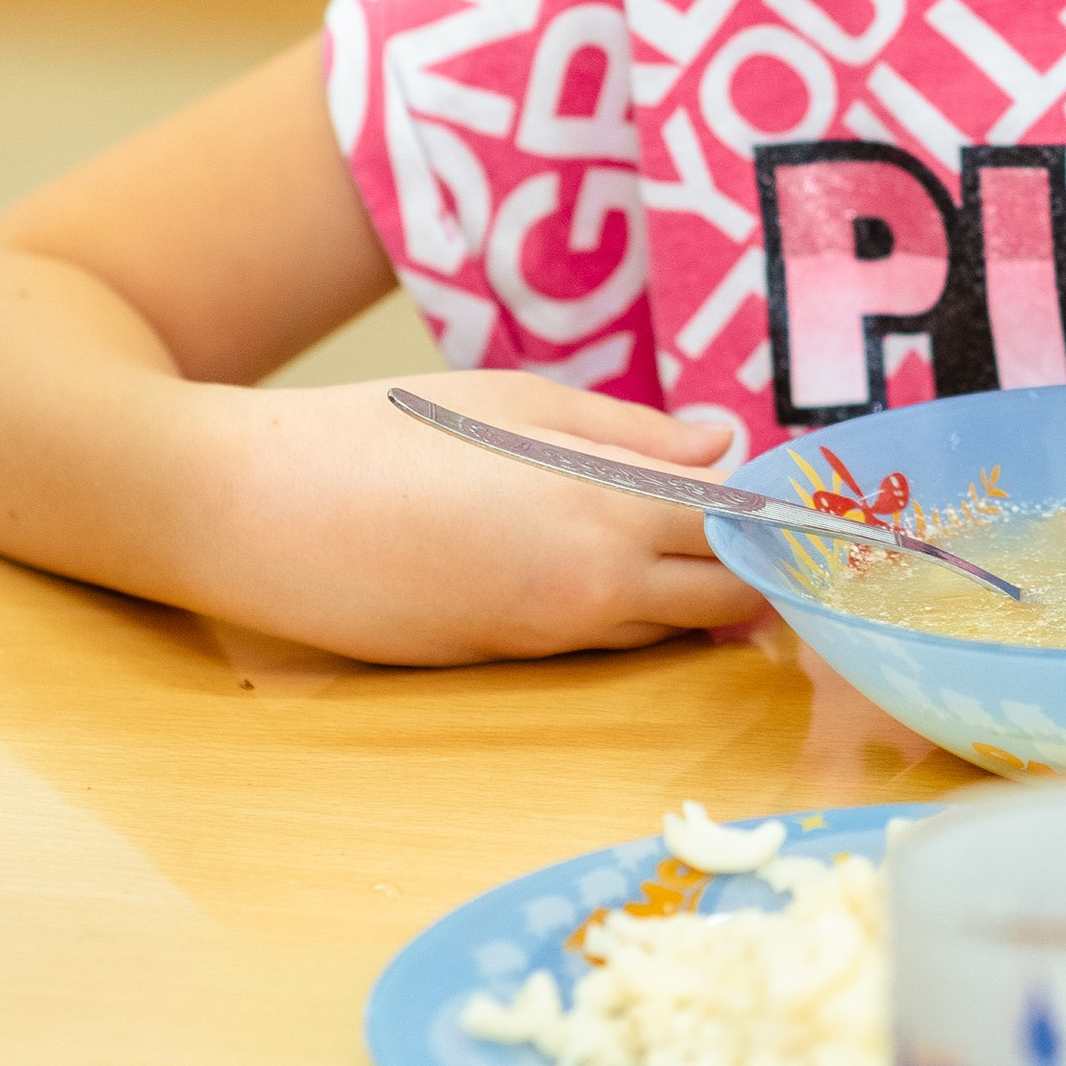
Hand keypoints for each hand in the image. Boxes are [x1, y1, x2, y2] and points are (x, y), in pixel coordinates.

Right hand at [209, 369, 767, 666]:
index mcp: (607, 511)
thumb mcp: (518, 402)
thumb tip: (726, 446)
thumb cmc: (383, 430)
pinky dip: (628, 610)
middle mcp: (592, 590)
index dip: (783, 513)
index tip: (808, 491)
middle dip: (759, 567)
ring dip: (697, 592)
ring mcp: (546, 638)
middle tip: (770, 523)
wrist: (256, 510)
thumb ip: (631, 433)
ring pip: (666, 628)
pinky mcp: (501, 663)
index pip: (745, 530)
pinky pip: (599, 642)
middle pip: (727, 597)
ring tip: (702, 537)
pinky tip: (613, 564)